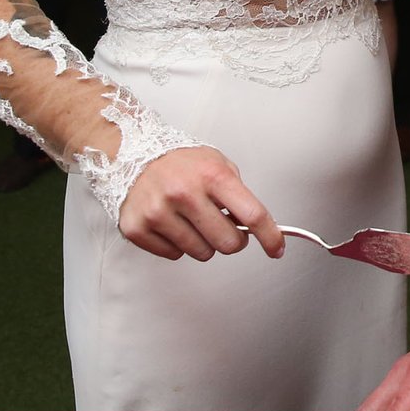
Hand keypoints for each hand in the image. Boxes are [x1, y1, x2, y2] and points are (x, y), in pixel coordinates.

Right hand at [116, 145, 287, 261]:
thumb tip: (260, 227)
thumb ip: (239, 194)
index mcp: (212, 175)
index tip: (276, 248)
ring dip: (203, 242)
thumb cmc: (181, 163)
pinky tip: (171, 223)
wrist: (133, 155)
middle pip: (229, 243)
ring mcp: (159, 212)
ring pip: (202, 253)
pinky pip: (174, 255)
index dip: (270, 236)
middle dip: (232, 239)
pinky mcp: (138, 229)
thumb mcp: (217, 164)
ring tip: (191, 220)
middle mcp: (184, 193)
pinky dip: (177, 245)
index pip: (252, 215)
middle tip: (222, 226)